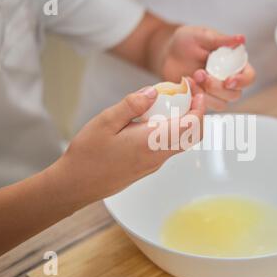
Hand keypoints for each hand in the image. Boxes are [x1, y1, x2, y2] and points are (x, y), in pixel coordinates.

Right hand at [54, 84, 204, 203]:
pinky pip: (168, 147)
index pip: (191, 126)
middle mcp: (158, 156)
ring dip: (183, 122)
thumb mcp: (106, 121)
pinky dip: (170, 131)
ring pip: (181, 142)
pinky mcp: (148, 167)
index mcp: (151, 143)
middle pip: (192, 135)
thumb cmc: (88, 154)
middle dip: (195, 113)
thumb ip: (132, 105)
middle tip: (186, 94)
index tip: (196, 91)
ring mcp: (155, 164)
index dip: (199, 107)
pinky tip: (152, 120)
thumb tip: (154, 92)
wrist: (77, 185)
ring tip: (168, 103)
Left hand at [161, 26, 255, 110]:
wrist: (168, 52)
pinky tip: (186, 83)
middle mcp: (228, 80)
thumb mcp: (203, 35)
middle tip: (199, 73)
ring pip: (221, 104)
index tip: (229, 80)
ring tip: (191, 76)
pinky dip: (194, 97)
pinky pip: (204, 106)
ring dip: (206, 94)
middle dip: (217, 87)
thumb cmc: (187, 40)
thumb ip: (222, 40)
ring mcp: (215, 92)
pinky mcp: (202, 99)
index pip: (249, 77)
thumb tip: (241, 39)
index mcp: (235, 63)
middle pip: (235, 95)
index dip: (242, 81)